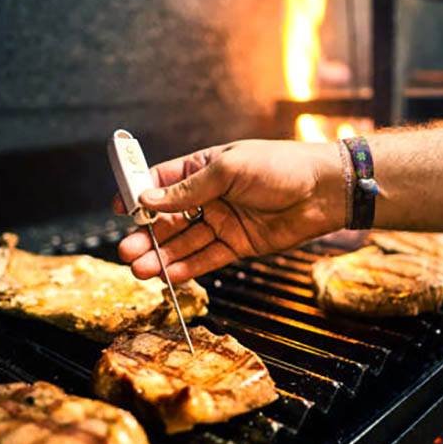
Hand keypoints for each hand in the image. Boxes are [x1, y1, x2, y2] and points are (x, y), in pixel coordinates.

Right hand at [115, 139, 343, 281]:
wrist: (323, 191)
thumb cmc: (280, 167)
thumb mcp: (230, 169)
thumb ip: (189, 189)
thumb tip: (148, 198)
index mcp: (203, 168)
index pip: (161, 182)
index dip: (138, 195)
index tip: (119, 209)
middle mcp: (209, 197)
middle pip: (168, 219)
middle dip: (146, 236)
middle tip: (127, 251)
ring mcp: (223, 222)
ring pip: (184, 242)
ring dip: (161, 256)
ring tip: (140, 268)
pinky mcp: (238, 244)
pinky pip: (207, 258)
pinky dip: (187, 268)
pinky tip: (168, 276)